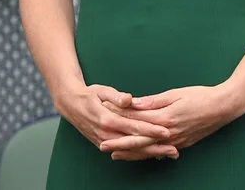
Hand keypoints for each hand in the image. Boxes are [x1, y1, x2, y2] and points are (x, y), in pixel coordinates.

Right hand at [56, 84, 175, 159]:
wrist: (70, 105)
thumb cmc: (89, 95)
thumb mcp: (102, 91)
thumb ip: (116, 96)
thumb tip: (128, 99)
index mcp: (107, 119)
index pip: (133, 127)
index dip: (150, 130)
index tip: (165, 131)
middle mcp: (106, 134)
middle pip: (134, 144)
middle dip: (155, 147)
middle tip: (174, 149)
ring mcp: (104, 141)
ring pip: (131, 151)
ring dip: (151, 153)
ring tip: (170, 154)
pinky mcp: (104, 144)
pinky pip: (125, 152)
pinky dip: (140, 154)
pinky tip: (155, 154)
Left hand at [102, 86, 240, 159]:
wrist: (224, 107)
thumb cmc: (201, 96)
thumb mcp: (176, 93)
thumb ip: (153, 101)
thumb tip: (134, 103)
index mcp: (165, 118)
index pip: (137, 121)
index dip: (120, 120)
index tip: (106, 118)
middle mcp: (168, 133)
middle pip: (139, 141)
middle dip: (119, 144)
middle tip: (102, 145)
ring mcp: (175, 141)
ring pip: (148, 150)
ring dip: (130, 153)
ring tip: (115, 154)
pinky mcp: (182, 144)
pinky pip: (161, 152)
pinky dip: (148, 154)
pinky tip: (140, 155)